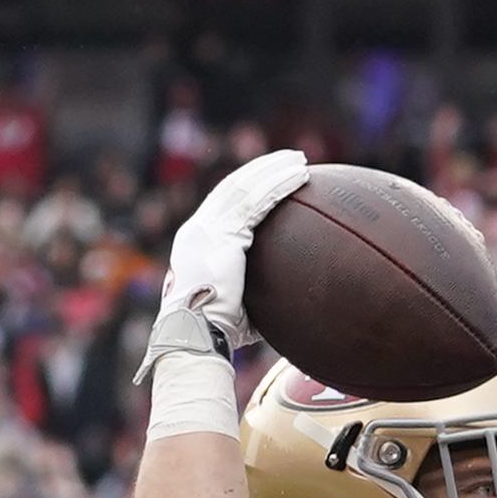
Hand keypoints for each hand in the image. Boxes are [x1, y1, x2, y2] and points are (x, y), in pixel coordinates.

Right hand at [150, 147, 311, 367]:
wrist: (196, 337)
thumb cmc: (218, 335)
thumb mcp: (238, 308)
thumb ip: (257, 295)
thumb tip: (291, 304)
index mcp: (197, 244)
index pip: (222, 206)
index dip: (247, 188)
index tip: (269, 179)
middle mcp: (198, 230)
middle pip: (233, 187)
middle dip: (262, 170)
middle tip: (289, 160)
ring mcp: (208, 229)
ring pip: (245, 187)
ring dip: (274, 171)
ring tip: (299, 161)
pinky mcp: (223, 234)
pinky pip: (256, 201)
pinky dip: (279, 186)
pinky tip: (300, 176)